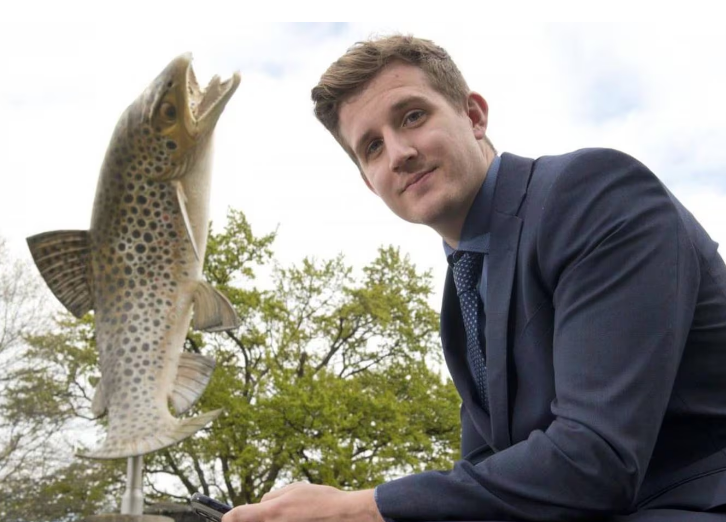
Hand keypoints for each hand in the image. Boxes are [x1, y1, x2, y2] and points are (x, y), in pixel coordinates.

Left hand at [221, 482, 383, 521]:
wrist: (344, 515)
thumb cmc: (321, 500)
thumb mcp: (294, 489)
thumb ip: (272, 497)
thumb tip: (262, 503)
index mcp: (271, 512)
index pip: (236, 517)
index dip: (229, 517)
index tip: (227, 518)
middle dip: (254, 518)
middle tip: (266, 513)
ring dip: (271, 521)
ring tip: (293, 514)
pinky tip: (298, 518)